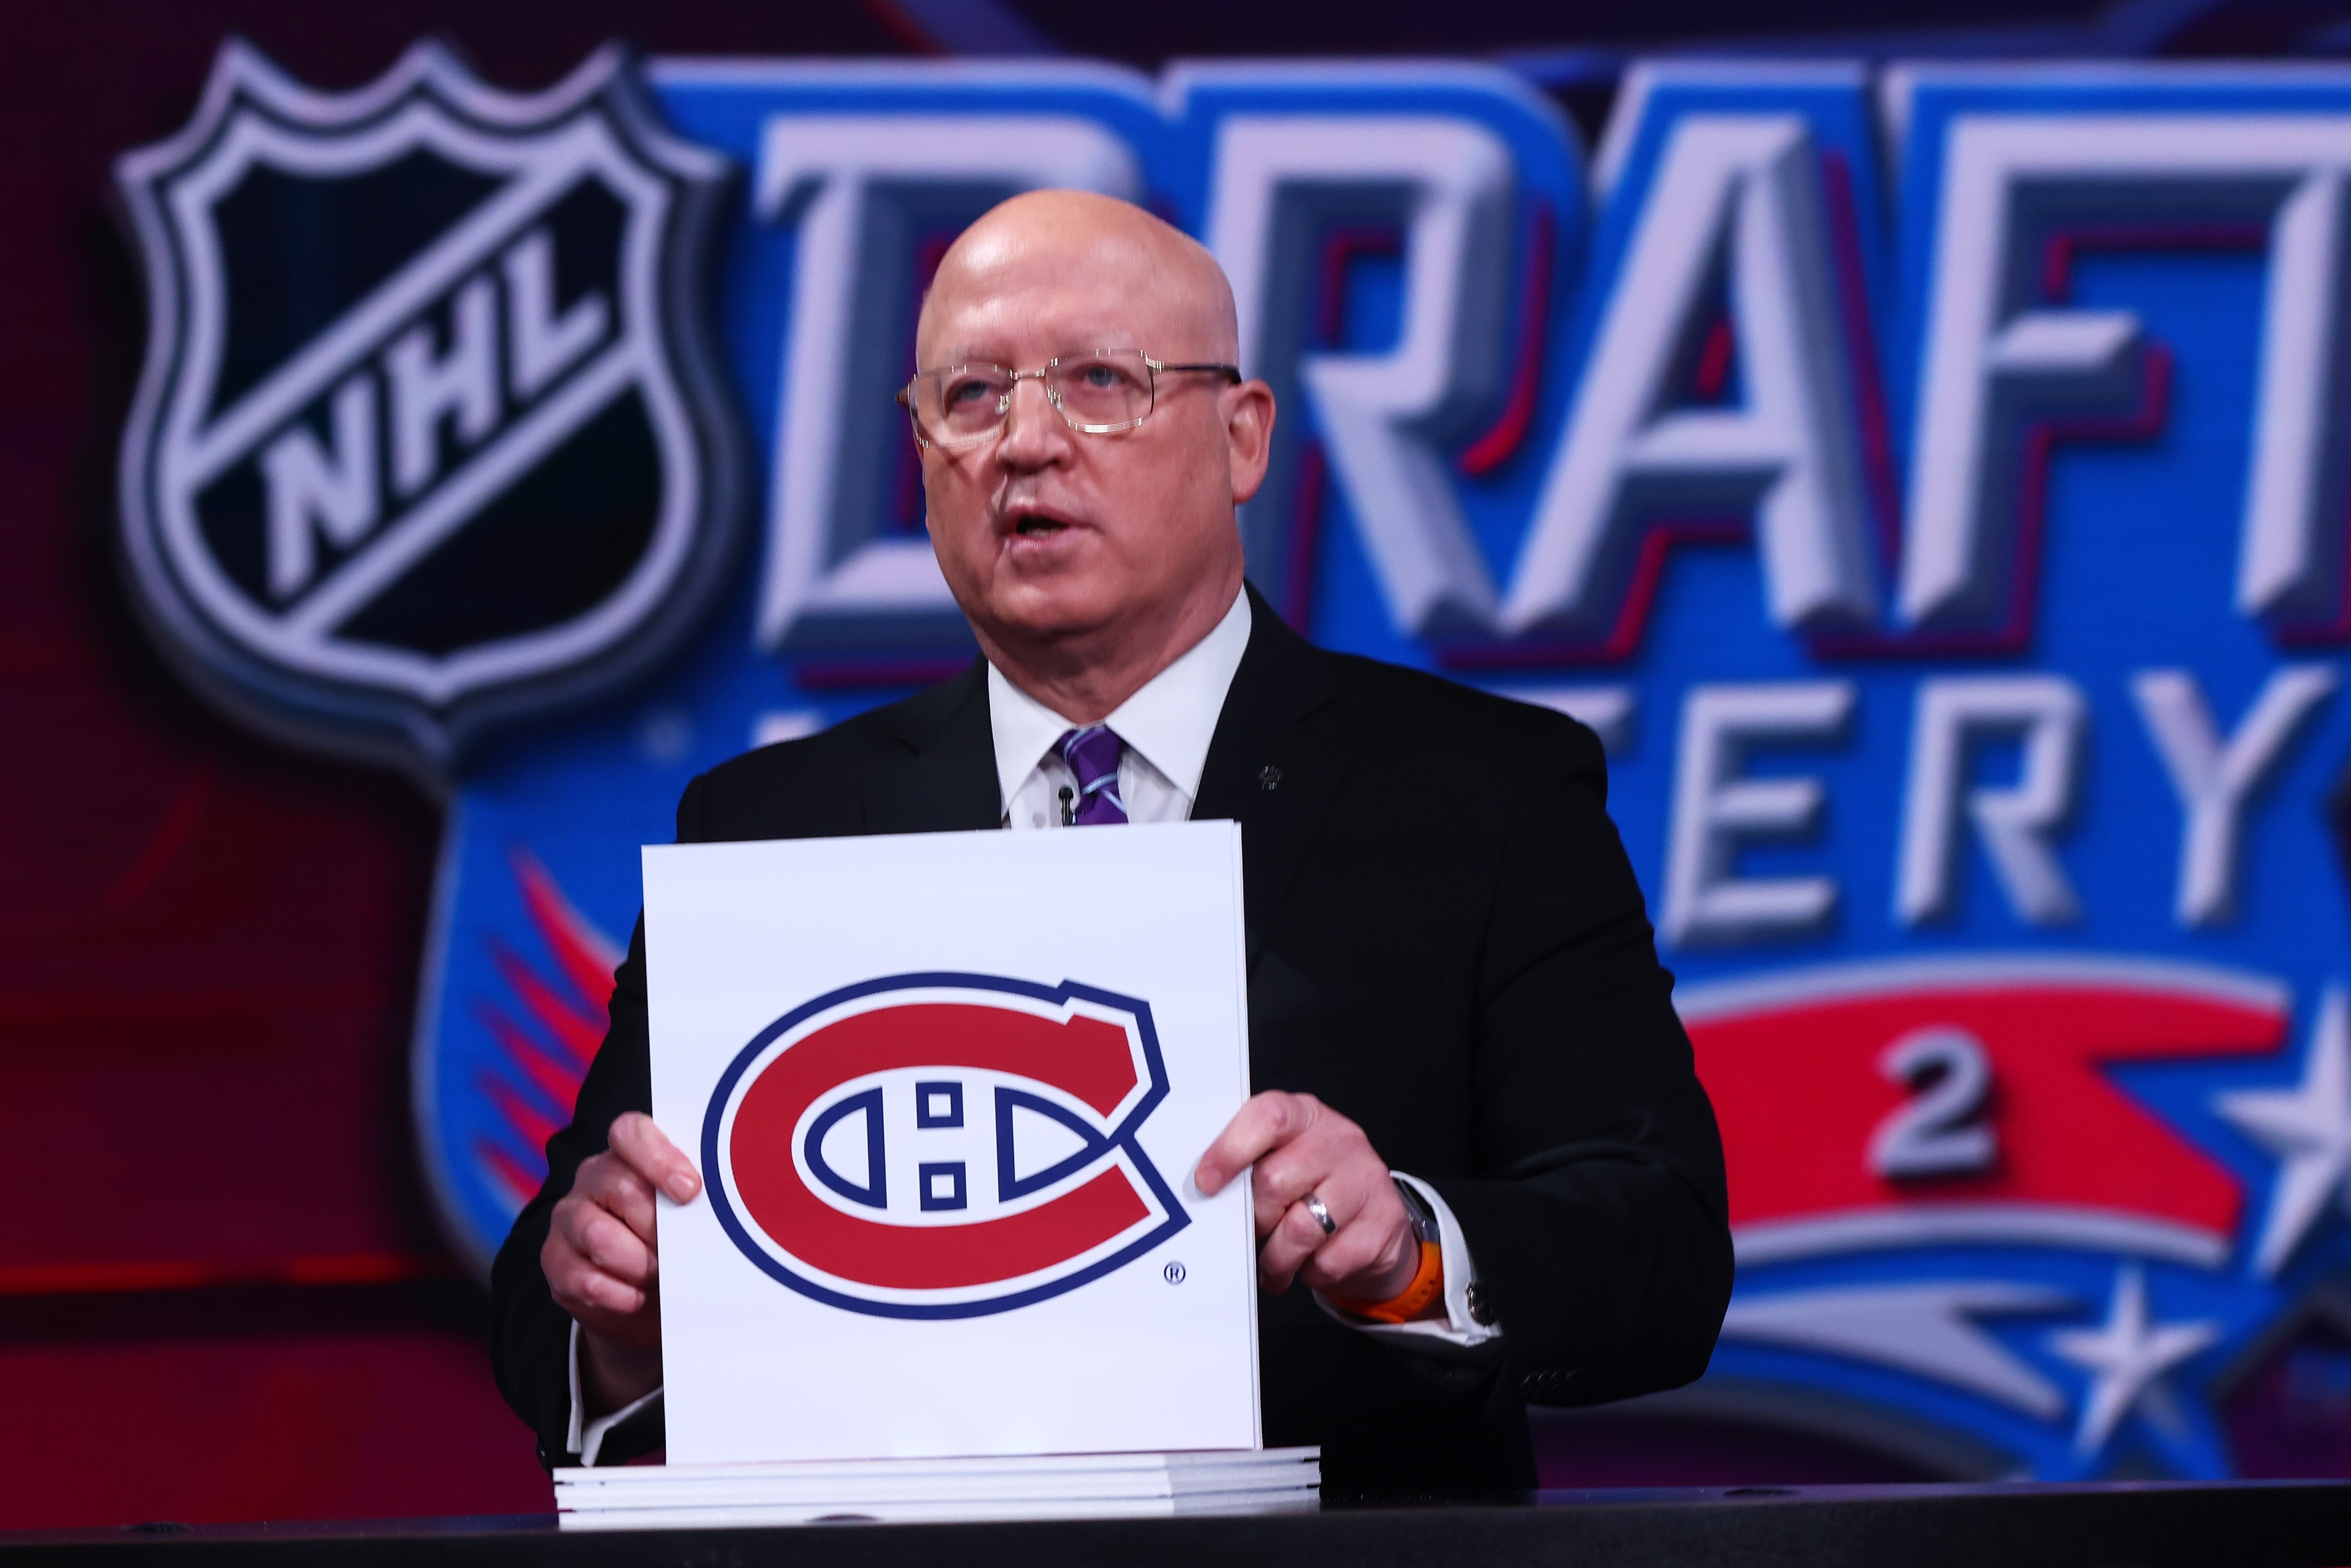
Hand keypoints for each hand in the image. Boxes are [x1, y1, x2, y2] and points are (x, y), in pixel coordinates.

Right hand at [542, 1111, 700, 1411]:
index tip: (689, 1191)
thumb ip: (697, 1203)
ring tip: (658, 1275)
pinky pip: (581, 1276)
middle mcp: (594, 1178)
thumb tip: (726, 1207)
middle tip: (678, 1250)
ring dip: (637, 1262)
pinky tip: (635, 1298)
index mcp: (630, 1155)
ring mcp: (570, 1217)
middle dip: (655, 1226)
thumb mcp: (690, 1217)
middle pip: (620, 1186)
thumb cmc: (677, 1244)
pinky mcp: (555, 1259)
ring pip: (596, 1233)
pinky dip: (617, 1293)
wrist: (646, 1299)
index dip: (658, 1157)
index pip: (630, 1132)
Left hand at [1194, 1092, 1419, 1300]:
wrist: (1376, 1216)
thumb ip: (1248, 1163)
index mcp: (1305, 1115)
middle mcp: (1339, 1139)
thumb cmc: (1313, 1186)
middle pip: (1274, 1181)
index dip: (1231, 1149)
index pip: (1268, 1117)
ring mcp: (1365, 1179)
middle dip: (1256, 1219)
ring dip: (1278, 1258)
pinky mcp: (1384, 1221)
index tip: (1206, 1182)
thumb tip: (1202, 1189)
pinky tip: (1312, 1262)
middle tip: (1255, 1232)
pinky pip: (1329, 1260)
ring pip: (1299, 1230)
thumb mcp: (1283, 1158)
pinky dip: (1311, 1272)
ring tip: (1275, 1263)